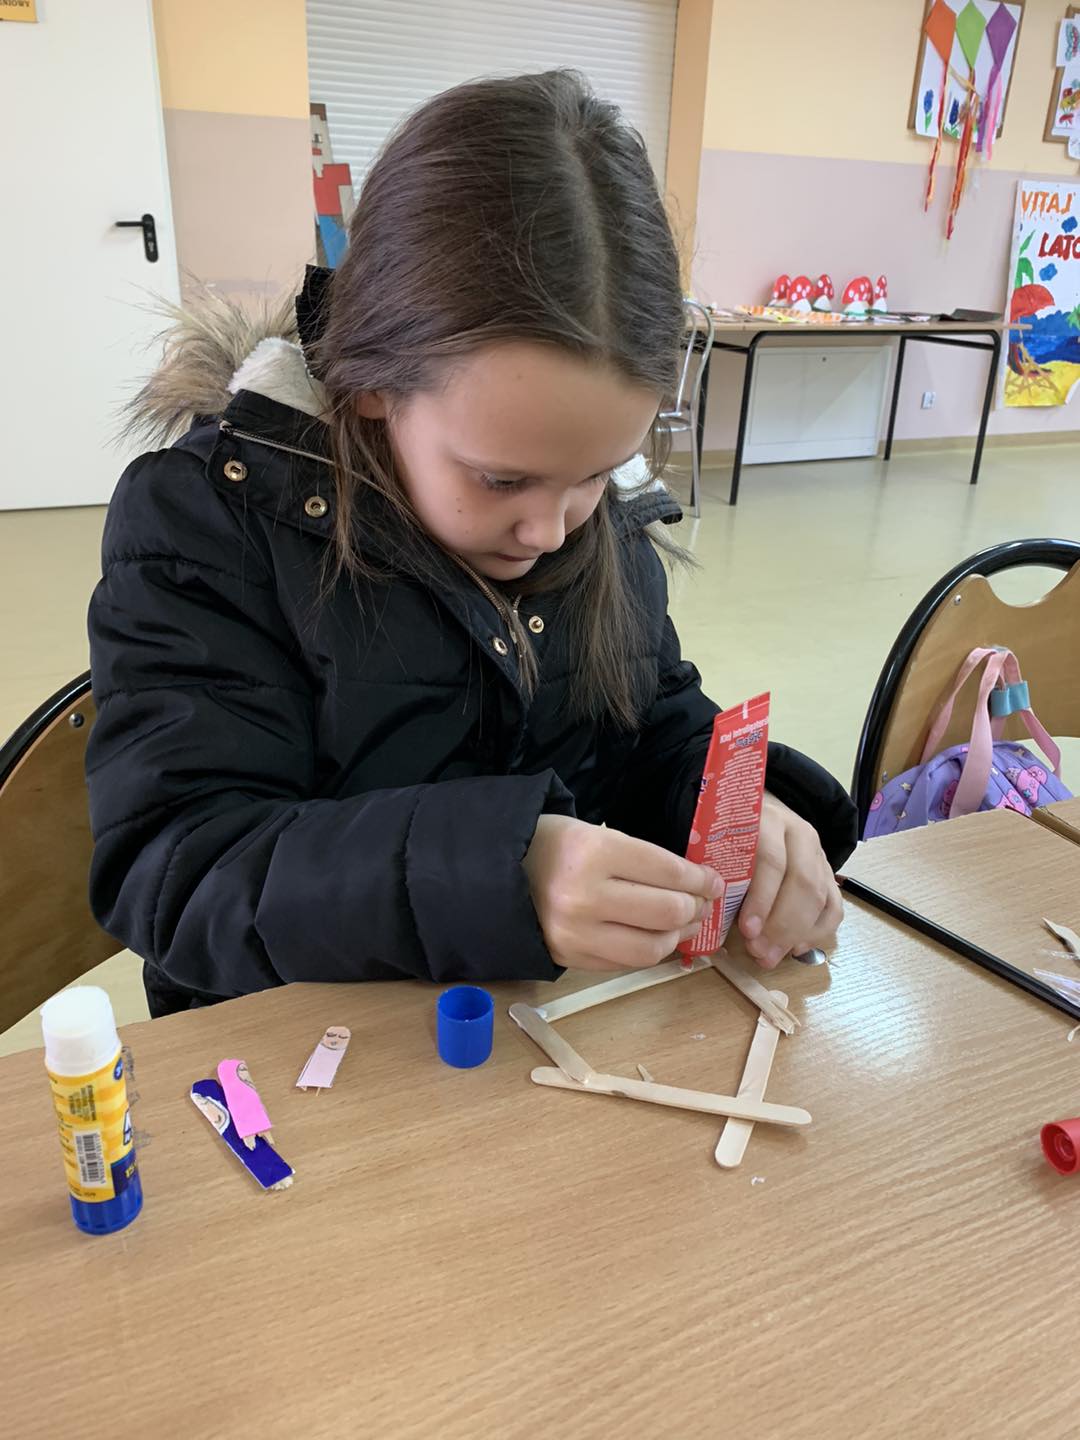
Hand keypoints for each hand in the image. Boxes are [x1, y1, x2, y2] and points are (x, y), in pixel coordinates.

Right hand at [523, 815, 722, 971]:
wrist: (496, 873)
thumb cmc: (554, 845)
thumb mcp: (597, 833)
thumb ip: (643, 859)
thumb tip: (696, 882)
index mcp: (593, 853)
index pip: (668, 872)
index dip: (700, 878)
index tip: (713, 881)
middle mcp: (585, 897)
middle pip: (666, 911)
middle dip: (694, 907)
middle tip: (701, 901)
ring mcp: (576, 933)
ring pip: (651, 948)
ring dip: (677, 935)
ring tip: (684, 923)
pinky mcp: (570, 957)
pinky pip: (626, 963)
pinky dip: (649, 951)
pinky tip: (655, 937)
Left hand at [738, 794, 841, 968]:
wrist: (761, 817)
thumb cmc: (733, 837)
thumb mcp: (721, 844)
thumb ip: (722, 871)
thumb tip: (713, 912)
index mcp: (770, 820)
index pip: (772, 860)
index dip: (761, 898)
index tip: (747, 930)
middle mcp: (800, 835)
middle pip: (802, 882)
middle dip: (781, 924)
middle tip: (759, 951)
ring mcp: (819, 855)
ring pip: (820, 897)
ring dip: (796, 934)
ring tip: (771, 956)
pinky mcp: (829, 874)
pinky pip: (834, 907)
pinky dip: (818, 932)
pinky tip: (797, 949)